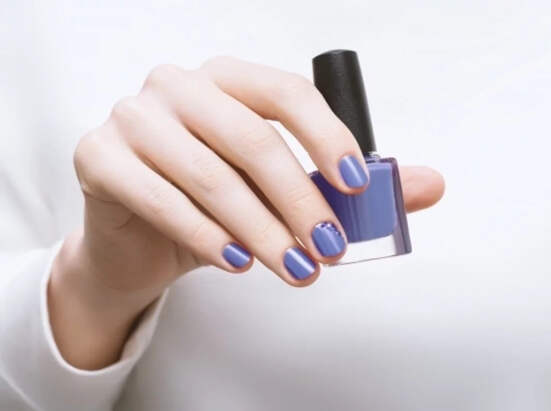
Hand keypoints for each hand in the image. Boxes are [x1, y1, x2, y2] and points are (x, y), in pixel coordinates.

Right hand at [49, 57, 443, 368]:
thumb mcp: (281, 190)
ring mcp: (133, 116)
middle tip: (328, 248)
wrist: (141, 235)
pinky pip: (159, 198)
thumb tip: (427, 185)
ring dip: (260, 230)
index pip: (287, 92)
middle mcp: (178, 85)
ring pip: (211, 175)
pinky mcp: (97, 155)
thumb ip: (348, 184)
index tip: (355, 186)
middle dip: (299, 202)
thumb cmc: (215, 202)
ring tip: (292, 267)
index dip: (327, 137)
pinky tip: (235, 261)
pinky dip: (205, 235)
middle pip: (252, 138)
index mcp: (227, 78)